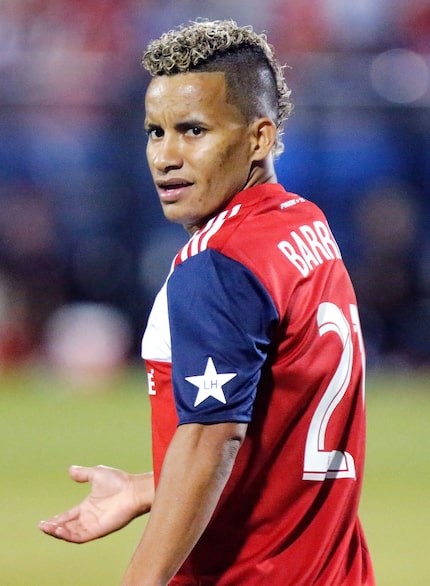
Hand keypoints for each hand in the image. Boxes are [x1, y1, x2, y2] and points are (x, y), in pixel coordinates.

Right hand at [39, 465, 153, 542]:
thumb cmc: (119, 481)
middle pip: (68, 526)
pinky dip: (68, 535)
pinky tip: (59, 531)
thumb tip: (70, 469)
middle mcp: (90, 517)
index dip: (57, 519)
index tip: (44, 522)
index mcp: (88, 506)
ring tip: (48, 528)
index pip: (68, 516)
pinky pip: (80, 537)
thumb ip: (83, 474)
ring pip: (72, 533)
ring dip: (59, 532)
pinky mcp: (98, 530)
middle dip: (54, 528)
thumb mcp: (96, 474)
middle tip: (42, 526)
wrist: (133, 490)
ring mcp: (94, 525)